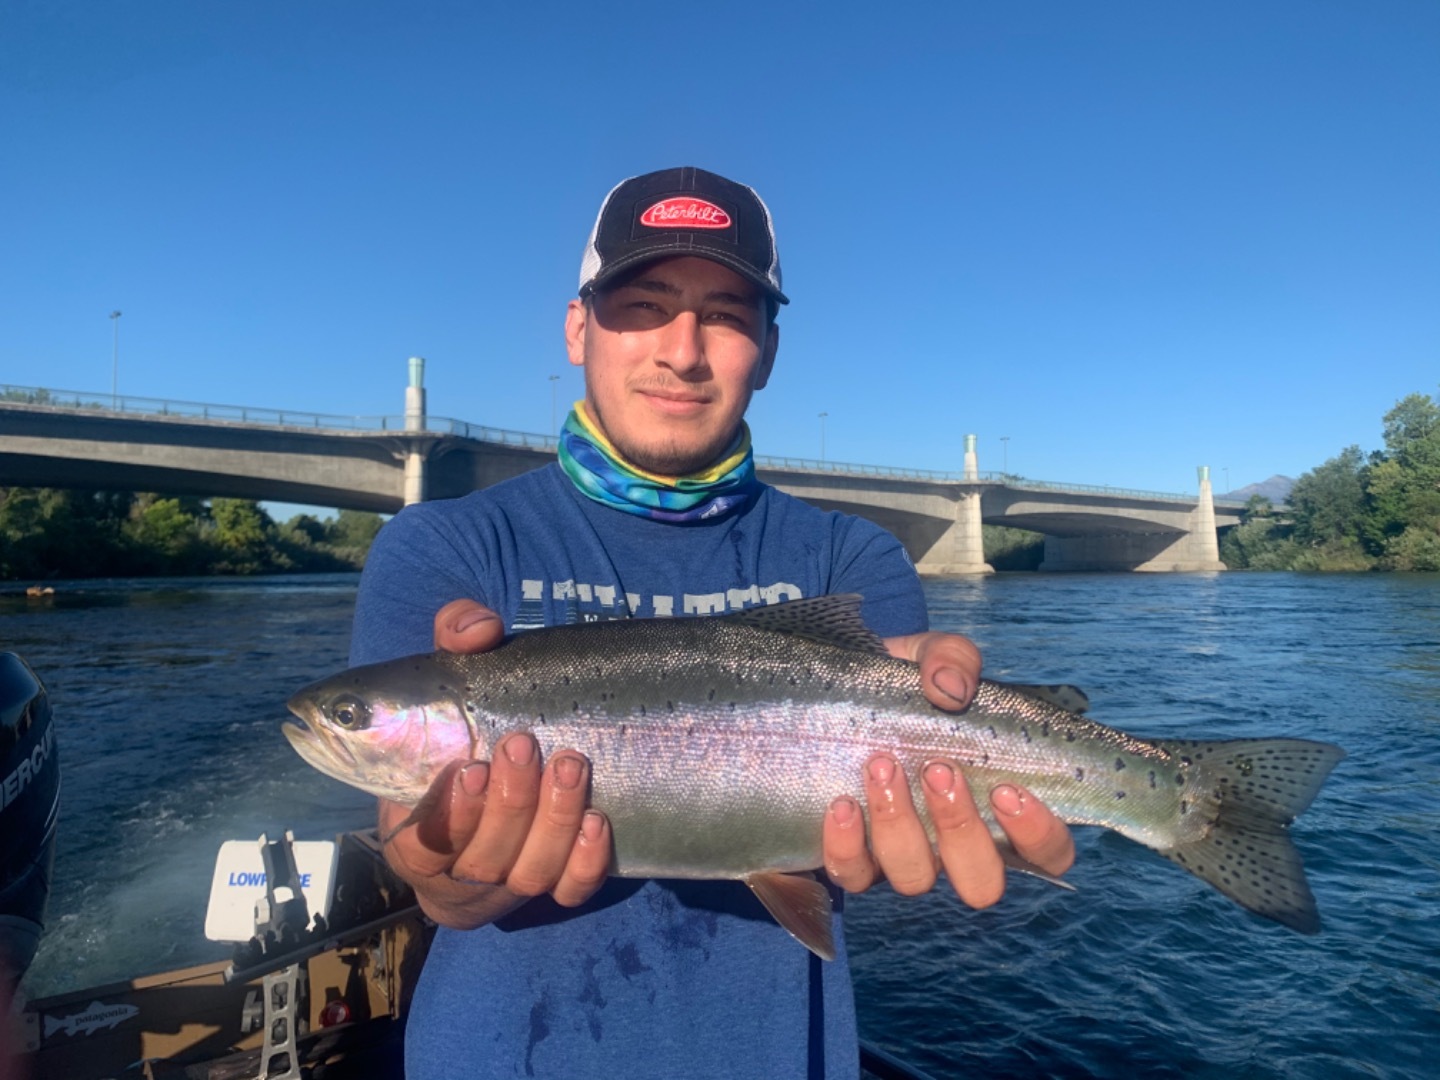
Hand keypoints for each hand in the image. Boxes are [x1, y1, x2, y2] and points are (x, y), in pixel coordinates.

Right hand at [378, 599, 611, 928]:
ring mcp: (509, 884)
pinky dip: (586, 863)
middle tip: (526, 746)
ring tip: (570, 765)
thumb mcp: (450, 684)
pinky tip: (599, 821)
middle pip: (485, 859)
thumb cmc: (464, 729)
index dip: (451, 815)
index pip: (423, 846)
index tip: (472, 767)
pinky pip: (571, 892)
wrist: (494, 768)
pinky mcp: (553, 887)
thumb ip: (453, 644)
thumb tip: (479, 627)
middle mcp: (459, 870)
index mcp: (415, 832)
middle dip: (510, 805)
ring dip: (553, 822)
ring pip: (531, 874)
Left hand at [821, 630, 1074, 907]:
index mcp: (997, 810)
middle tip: (939, 770)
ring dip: (900, 826)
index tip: (1009, 789)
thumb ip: (952, 659)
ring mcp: (904, 860)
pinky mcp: (853, 861)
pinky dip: (847, 845)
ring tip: (881, 766)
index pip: (1048, 853)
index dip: (1038, 835)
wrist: (834, 694)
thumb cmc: (905, 686)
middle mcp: (956, 848)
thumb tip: (950, 688)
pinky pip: (852, 876)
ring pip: (915, 880)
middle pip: (982, 883)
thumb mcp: (930, 657)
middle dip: (961, 829)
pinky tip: (842, 802)